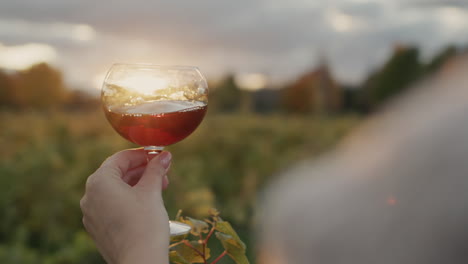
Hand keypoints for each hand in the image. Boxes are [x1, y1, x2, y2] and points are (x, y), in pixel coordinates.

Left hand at [80, 149, 171, 263]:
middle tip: (162, 172)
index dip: (142, 154)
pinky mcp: (97, 228)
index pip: (120, 158)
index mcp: (99, 182)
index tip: (158, 155)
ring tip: (159, 188)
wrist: (139, 261)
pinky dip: (128, 199)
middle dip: (142, 171)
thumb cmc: (144, 225)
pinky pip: (111, 205)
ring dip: (137, 185)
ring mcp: (91, 213)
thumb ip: (156, 169)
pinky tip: (146, 203)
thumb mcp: (152, 191)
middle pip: (117, 173)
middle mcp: (89, 196)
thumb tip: (164, 155)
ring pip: (115, 190)